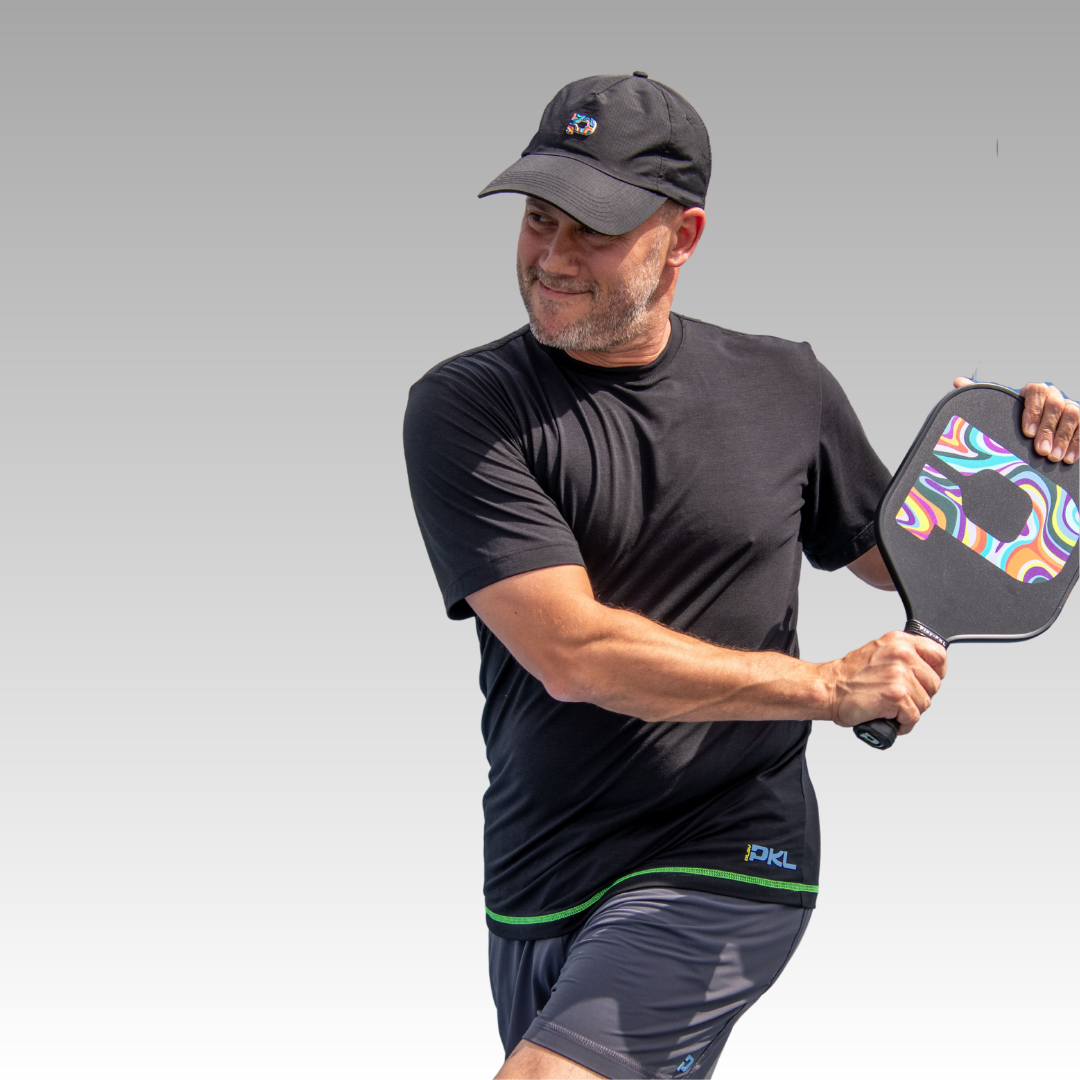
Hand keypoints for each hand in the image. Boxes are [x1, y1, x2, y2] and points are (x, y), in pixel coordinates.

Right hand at [823, 631, 946, 734]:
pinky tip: (890, 718)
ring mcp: (900, 674)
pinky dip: (904, 723)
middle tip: (901, 698)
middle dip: (920, 695)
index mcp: (899, 641)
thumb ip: (902, 656)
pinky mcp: (897, 695)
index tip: (926, 681)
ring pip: (925, 702)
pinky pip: (914, 716)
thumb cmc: (849, 676)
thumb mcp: (879, 652)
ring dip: (910, 711)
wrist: (827, 688)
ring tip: (891, 708)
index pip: (938, 654)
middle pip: (934, 683)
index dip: (936, 672)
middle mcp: (902, 654)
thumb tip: (924, 670)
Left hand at [954, 377, 1077, 463]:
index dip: (1033, 410)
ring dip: (1064, 438)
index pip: (1036, 391)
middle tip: (1041, 451)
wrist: (1033, 431)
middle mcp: (1054, 396)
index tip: (1027, 432)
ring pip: (1073, 415)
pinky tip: (1070, 460)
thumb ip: (982, 397)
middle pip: (1056, 405)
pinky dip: (1077, 444)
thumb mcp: (999, 411)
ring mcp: (1069, 407)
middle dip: (1049, 429)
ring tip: (1054, 458)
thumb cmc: (1013, 421)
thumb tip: (958, 382)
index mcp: (1033, 392)